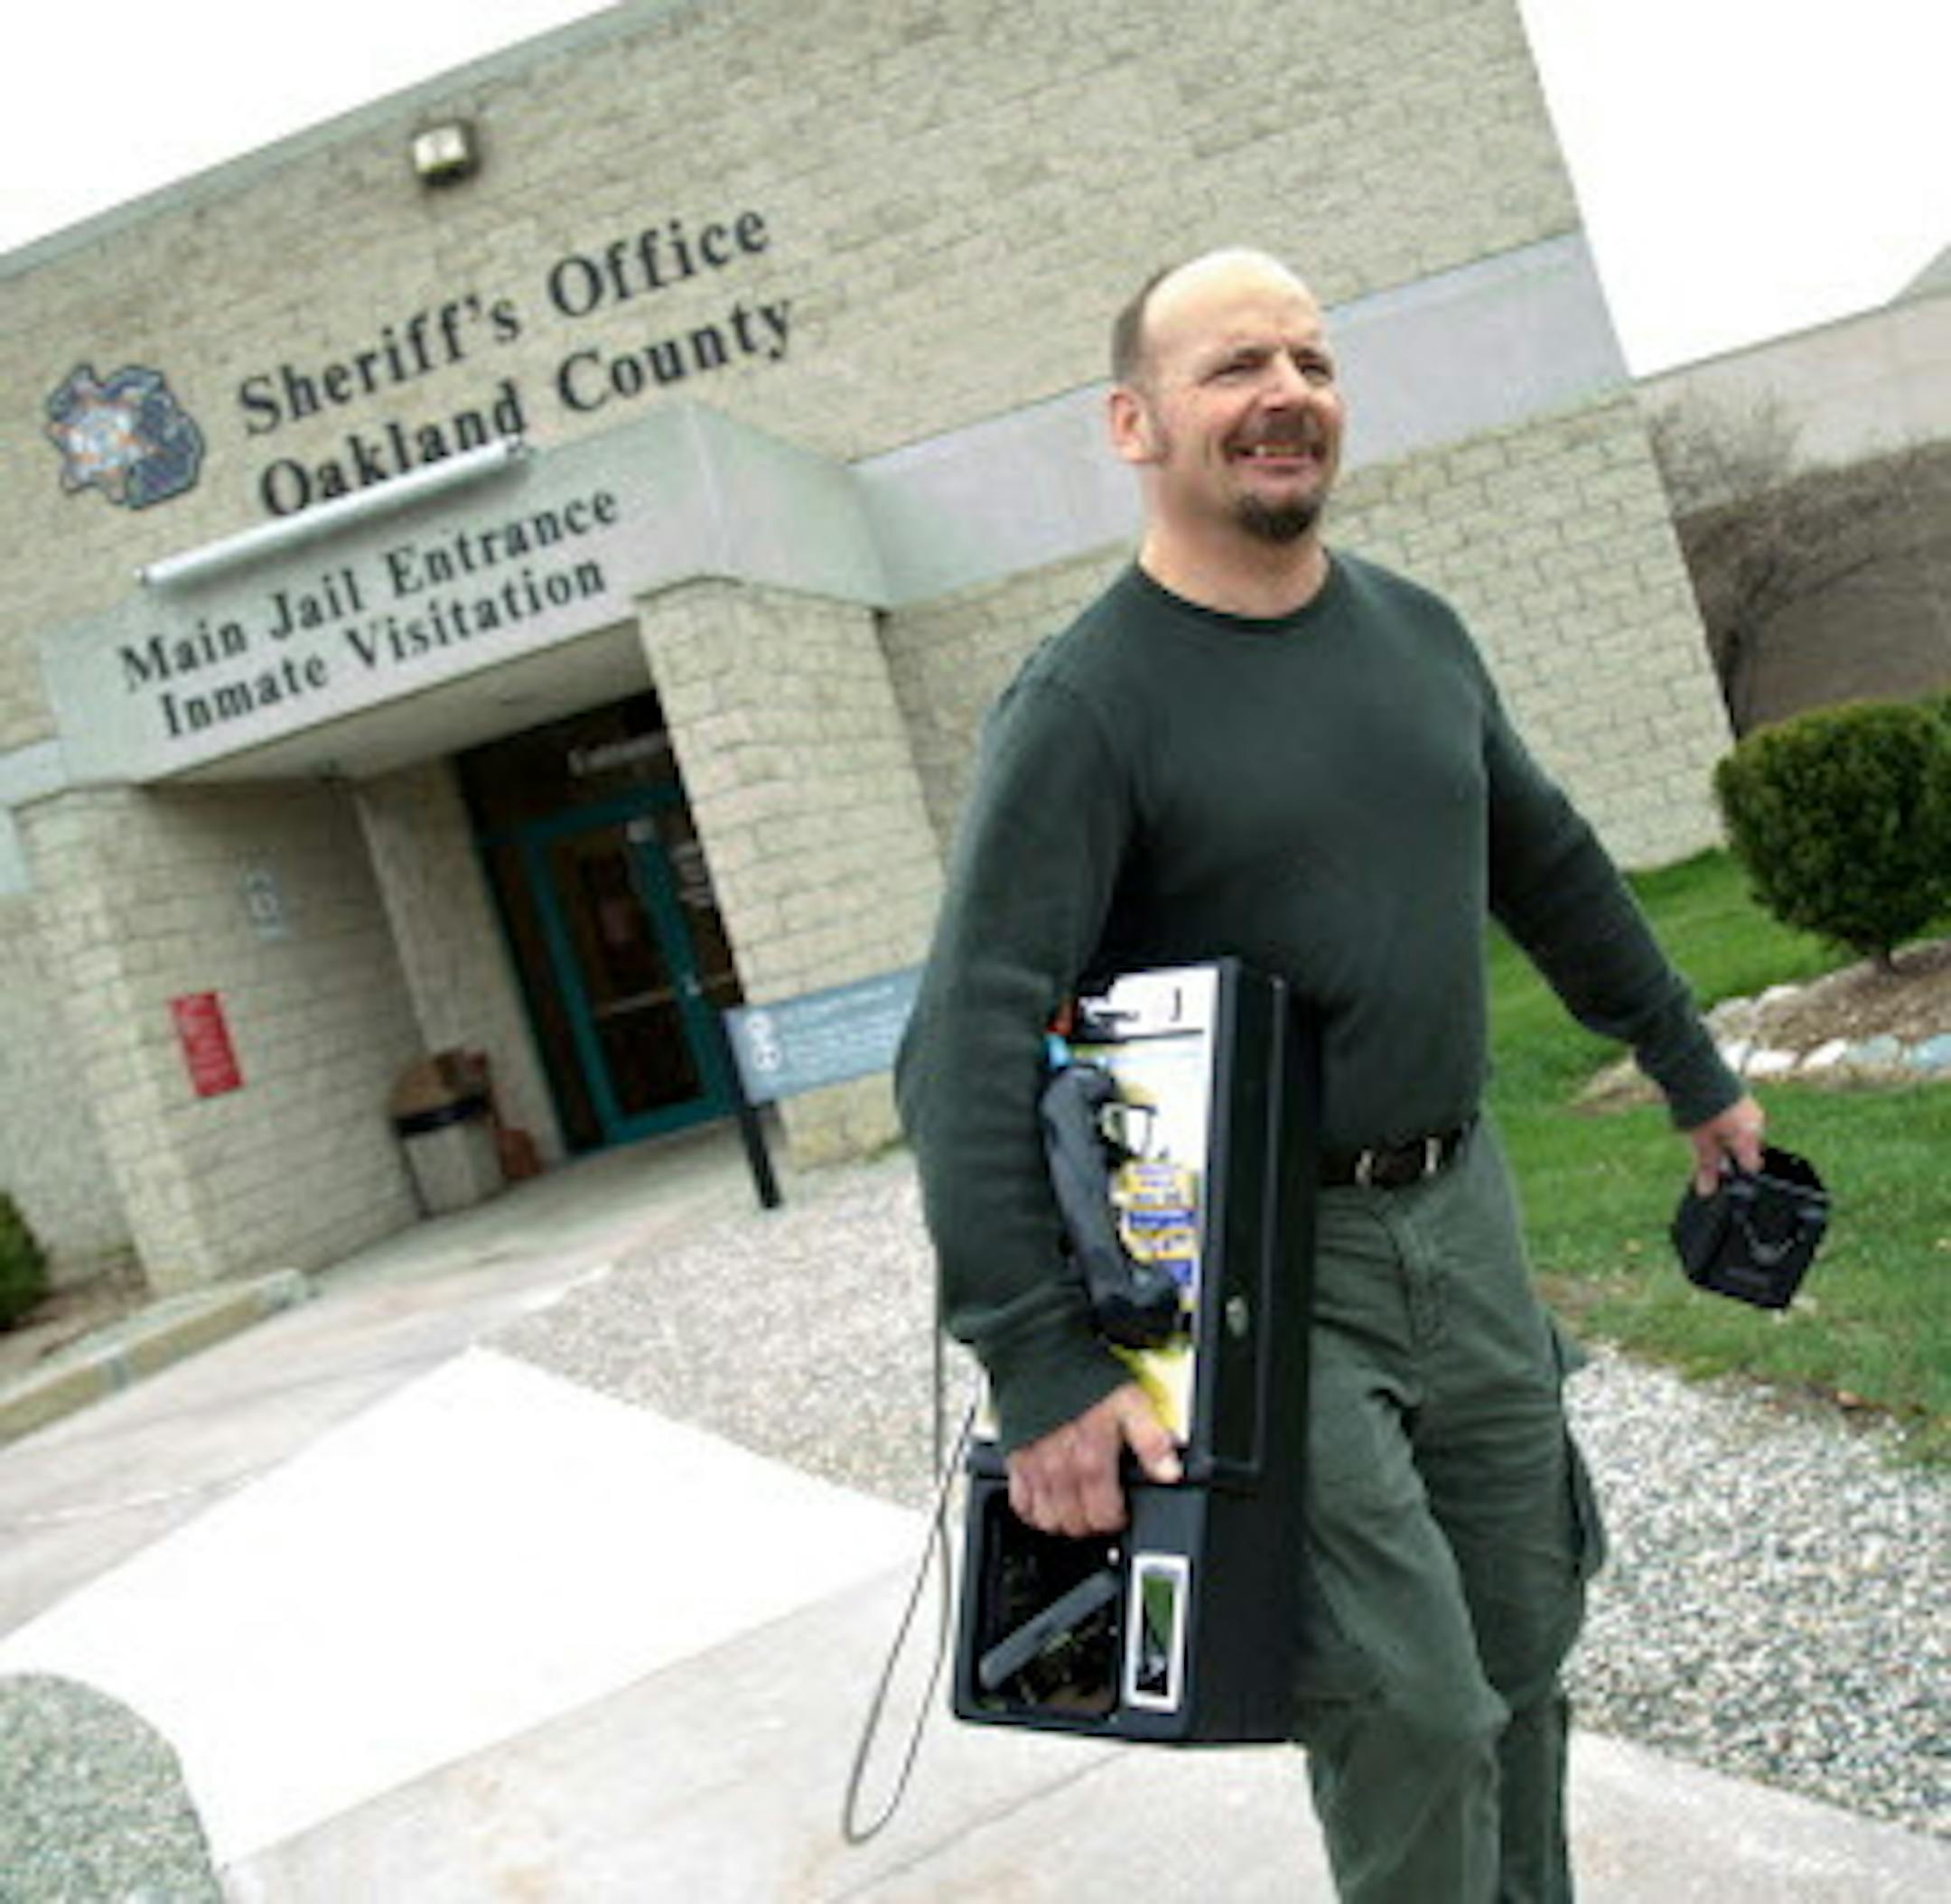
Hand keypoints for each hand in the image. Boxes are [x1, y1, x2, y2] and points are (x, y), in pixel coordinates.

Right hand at [1006, 1382, 1181, 1536]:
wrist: (1038, 1352)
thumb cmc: (1082, 1373)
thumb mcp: (1131, 1401)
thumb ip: (1151, 1440)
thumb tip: (1170, 1472)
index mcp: (1091, 1460)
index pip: (1104, 1516)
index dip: (1116, 1519)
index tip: (1120, 1510)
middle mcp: (1060, 1470)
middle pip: (1074, 1524)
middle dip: (1090, 1522)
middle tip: (1098, 1508)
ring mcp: (1034, 1467)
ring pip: (1046, 1520)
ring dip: (1062, 1520)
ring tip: (1073, 1507)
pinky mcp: (1014, 1458)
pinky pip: (1019, 1503)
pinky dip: (1031, 1509)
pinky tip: (1044, 1497)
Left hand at [1686, 1093, 1765, 1194]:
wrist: (1694, 1071)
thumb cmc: (1700, 1109)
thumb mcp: (1701, 1142)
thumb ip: (1707, 1167)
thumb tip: (1707, 1192)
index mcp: (1750, 1137)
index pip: (1751, 1167)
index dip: (1736, 1175)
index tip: (1721, 1177)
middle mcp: (1756, 1123)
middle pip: (1746, 1149)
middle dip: (1727, 1154)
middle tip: (1705, 1152)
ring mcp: (1750, 1108)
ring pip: (1741, 1132)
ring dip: (1724, 1137)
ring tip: (1702, 1132)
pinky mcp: (1740, 1096)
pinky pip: (1737, 1117)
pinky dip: (1724, 1123)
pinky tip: (1706, 1119)